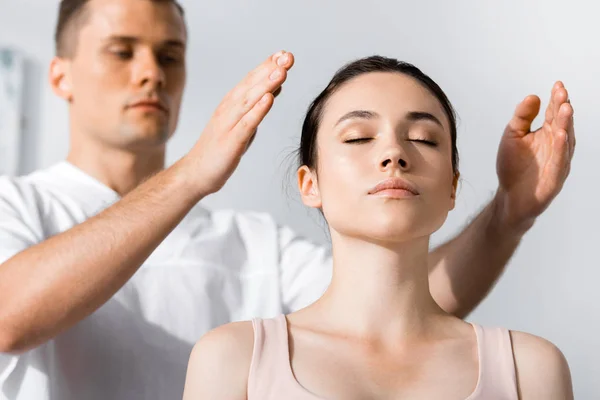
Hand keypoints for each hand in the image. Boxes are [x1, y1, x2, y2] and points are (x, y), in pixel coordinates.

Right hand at [184, 51, 294, 195]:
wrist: (196, 173)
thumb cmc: (220, 149)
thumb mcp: (242, 124)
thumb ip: (256, 107)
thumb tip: (274, 88)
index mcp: (231, 105)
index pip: (251, 80)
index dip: (267, 66)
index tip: (284, 54)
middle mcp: (228, 110)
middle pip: (251, 86)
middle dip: (269, 69)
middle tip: (287, 56)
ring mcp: (228, 124)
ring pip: (249, 101)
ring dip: (266, 85)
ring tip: (282, 72)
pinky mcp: (230, 141)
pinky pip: (246, 124)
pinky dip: (258, 111)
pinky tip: (269, 99)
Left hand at [494, 81, 574, 233]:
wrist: (510, 196)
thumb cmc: (513, 167)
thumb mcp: (512, 136)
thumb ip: (521, 117)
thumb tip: (532, 96)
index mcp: (546, 133)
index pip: (553, 113)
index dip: (556, 100)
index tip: (557, 85)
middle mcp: (556, 145)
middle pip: (561, 123)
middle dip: (562, 108)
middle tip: (562, 93)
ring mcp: (558, 161)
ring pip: (564, 140)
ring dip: (565, 124)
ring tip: (565, 108)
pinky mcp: (555, 177)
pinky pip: (559, 160)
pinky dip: (560, 148)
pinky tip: (559, 134)